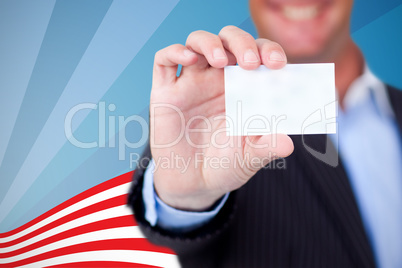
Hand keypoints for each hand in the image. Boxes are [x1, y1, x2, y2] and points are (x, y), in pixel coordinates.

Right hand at [150, 26, 293, 210]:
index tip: (278, 64)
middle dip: (241, 43)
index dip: (268, 51)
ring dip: (210, 43)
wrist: (193, 184)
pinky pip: (164, 61)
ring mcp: (190, 84)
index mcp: (242, 88)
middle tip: (251, 63)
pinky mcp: (165, 93)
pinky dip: (175, 52)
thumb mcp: (249, 157)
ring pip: (197, 42)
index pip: (257, 54)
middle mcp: (217, 80)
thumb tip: (287, 143)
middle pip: (228, 40)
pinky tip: (189, 59)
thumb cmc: (224, 165)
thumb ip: (267, 147)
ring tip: (222, 61)